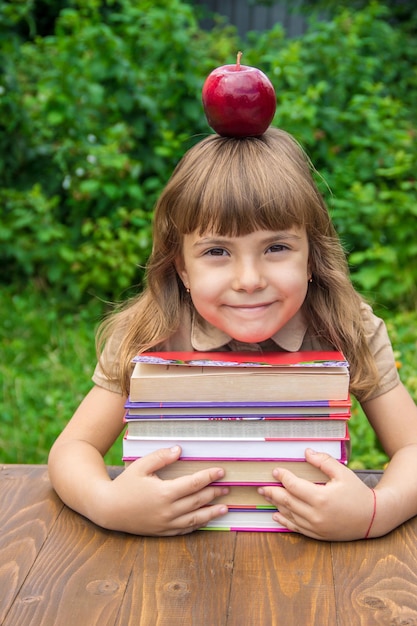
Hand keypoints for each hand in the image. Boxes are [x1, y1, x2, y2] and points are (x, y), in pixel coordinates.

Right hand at [93, 446, 228, 535]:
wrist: (108, 509)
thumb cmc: (125, 485)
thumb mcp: (141, 466)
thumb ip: (161, 457)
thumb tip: (179, 450)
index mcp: (164, 492)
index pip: (194, 483)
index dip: (209, 476)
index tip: (221, 471)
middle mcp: (168, 510)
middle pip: (198, 500)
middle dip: (214, 493)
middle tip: (227, 487)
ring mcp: (166, 523)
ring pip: (195, 518)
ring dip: (212, 512)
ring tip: (225, 508)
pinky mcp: (162, 532)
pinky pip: (185, 529)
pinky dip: (197, 524)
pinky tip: (206, 519)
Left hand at [258, 448, 376, 540]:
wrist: (373, 518)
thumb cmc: (357, 493)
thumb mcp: (343, 473)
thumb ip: (324, 461)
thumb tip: (306, 452)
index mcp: (321, 498)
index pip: (294, 486)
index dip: (283, 477)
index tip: (275, 471)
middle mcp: (316, 515)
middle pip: (287, 501)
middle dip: (272, 492)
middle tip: (261, 486)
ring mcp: (316, 527)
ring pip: (290, 515)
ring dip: (276, 505)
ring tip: (267, 496)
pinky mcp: (318, 535)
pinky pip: (296, 528)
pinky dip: (284, 521)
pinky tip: (276, 515)